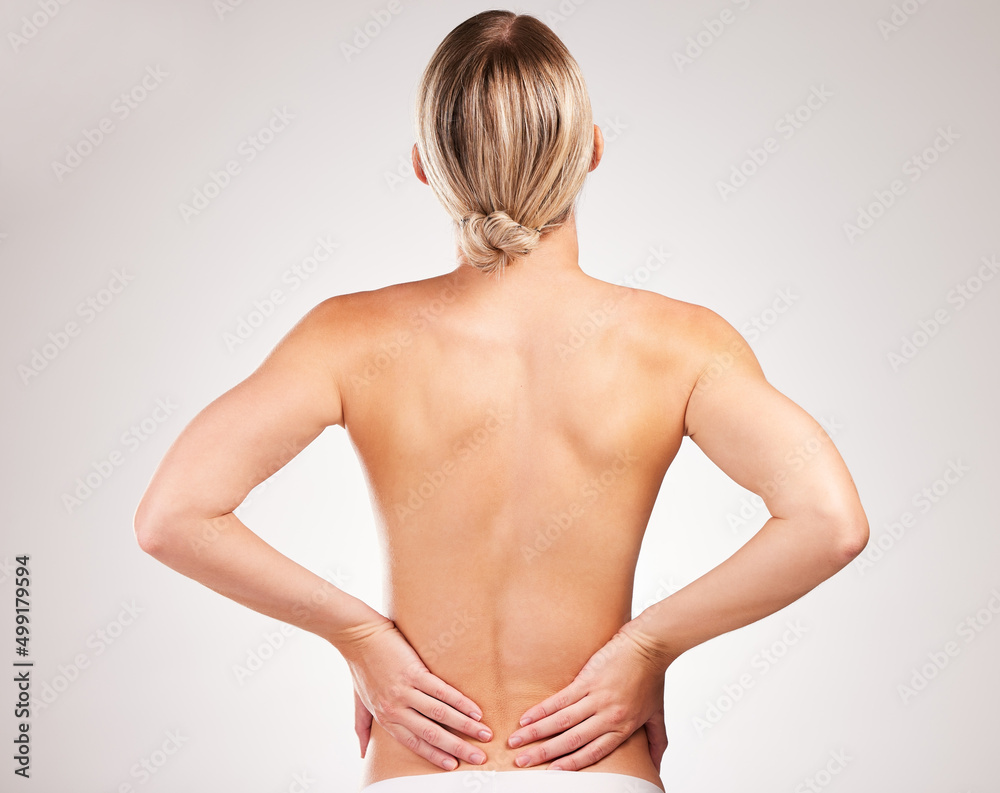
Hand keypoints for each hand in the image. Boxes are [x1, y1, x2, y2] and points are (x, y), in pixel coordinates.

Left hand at [340, 617, 492, 770]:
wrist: (358, 637)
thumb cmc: (360, 667)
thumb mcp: (359, 703)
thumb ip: (362, 727)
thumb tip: (362, 753)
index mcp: (385, 718)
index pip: (414, 743)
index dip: (435, 755)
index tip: (453, 765)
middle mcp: (395, 709)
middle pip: (432, 734)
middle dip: (458, 748)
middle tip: (479, 757)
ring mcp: (405, 691)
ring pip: (440, 714)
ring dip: (466, 726)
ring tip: (485, 733)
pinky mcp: (413, 672)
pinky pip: (441, 691)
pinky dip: (460, 702)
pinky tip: (475, 709)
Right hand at [506, 625, 667, 770]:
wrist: (650, 646)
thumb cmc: (652, 677)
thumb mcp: (657, 715)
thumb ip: (657, 742)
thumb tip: (657, 766)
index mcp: (623, 728)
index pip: (593, 752)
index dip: (570, 763)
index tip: (552, 772)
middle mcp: (608, 717)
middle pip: (571, 740)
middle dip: (544, 753)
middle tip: (522, 762)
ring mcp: (597, 698)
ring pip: (562, 721)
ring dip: (536, 733)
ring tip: (516, 741)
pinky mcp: (588, 680)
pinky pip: (561, 699)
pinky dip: (542, 710)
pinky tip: (527, 717)